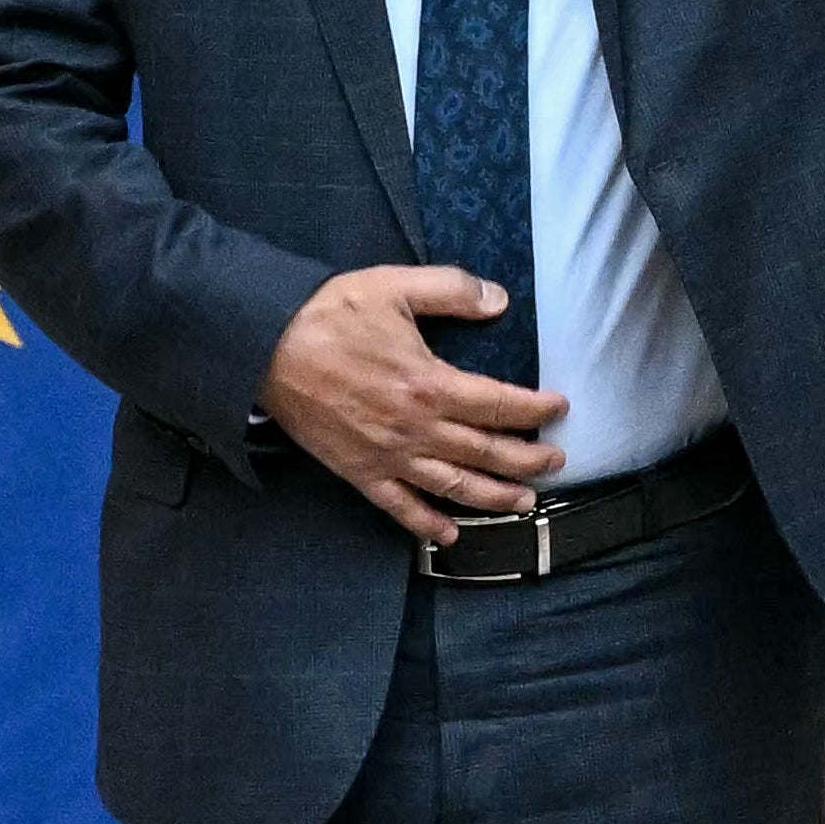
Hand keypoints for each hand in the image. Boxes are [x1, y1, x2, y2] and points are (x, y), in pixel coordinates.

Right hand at [259, 266, 570, 548]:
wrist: (264, 350)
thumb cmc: (329, 316)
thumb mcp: (394, 287)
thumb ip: (452, 291)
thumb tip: (499, 300)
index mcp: (430, 384)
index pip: (500, 404)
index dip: (535, 410)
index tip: (560, 408)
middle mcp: (416, 428)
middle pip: (486, 453)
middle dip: (529, 460)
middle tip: (558, 461)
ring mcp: (388, 456)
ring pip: (453, 487)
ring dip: (494, 498)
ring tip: (525, 502)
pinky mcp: (359, 472)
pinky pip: (399, 507)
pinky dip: (426, 525)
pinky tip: (449, 537)